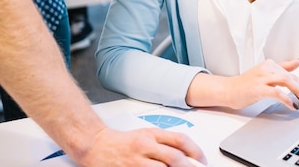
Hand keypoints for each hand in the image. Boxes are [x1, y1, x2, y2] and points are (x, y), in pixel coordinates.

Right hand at [75, 126, 206, 166]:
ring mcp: (135, 162)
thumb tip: (188, 154)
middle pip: (174, 158)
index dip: (196, 151)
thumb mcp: (147, 134)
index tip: (202, 160)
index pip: (180, 140)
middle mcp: (144, 147)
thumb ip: (166, 142)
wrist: (96, 146)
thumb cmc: (123, 142)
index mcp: (151, 135)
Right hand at [221, 59, 298, 109]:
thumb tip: (298, 61)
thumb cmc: (246, 84)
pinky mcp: (258, 88)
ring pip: (287, 81)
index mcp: (270, 64)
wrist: (228, 90)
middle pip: (292, 77)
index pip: (292, 73)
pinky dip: (287, 99)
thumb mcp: (265, 74)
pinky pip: (277, 92)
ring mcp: (262, 77)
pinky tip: (293, 106)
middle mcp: (267, 68)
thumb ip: (282, 67)